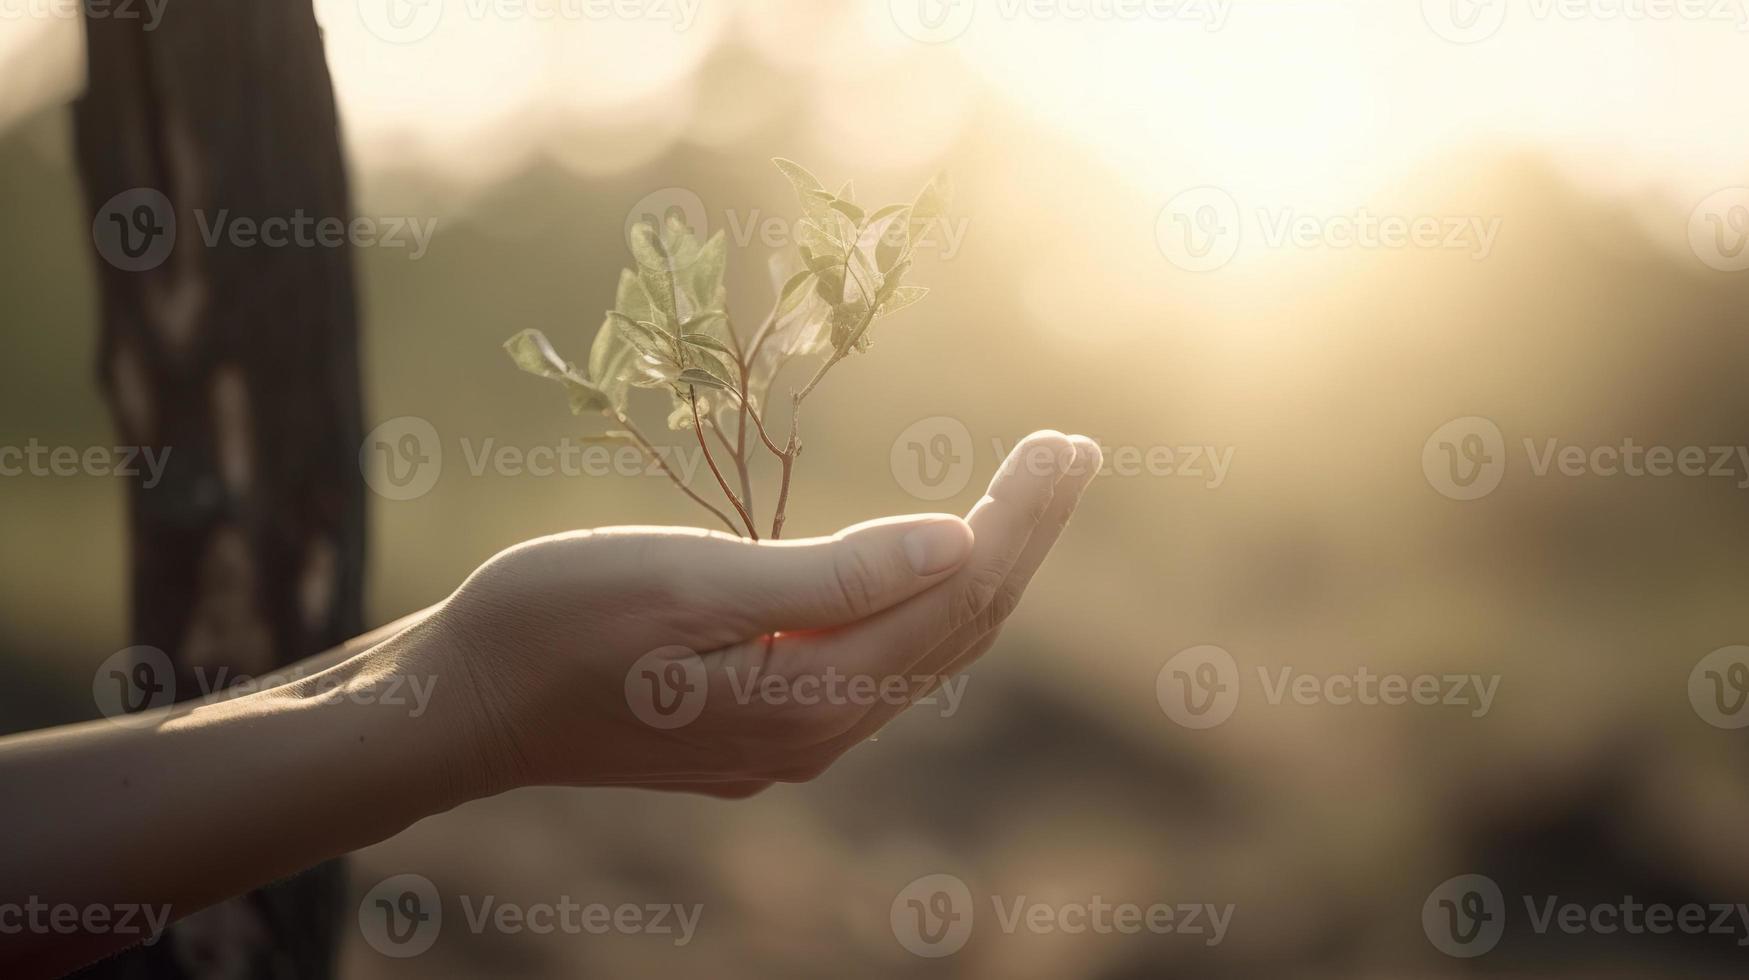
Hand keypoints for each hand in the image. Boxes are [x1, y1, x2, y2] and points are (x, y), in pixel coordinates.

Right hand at [421, 430, 1100, 799]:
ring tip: (1028, 492)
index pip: (957, 599)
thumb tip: (959, 541)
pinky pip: (877, 662)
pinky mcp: (765, 727)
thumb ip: (828, 575)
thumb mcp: (685, 583)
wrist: (461, 706)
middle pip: (955, 629)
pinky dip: (925, 602)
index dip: (1021, 520)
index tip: (1066, 444)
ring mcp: (791, 739)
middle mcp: (817, 733)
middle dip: (1022, 538)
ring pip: (922, 650)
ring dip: (983, 568)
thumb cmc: (552, 622)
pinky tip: (937, 562)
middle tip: (1073, 450)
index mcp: (807, 698)